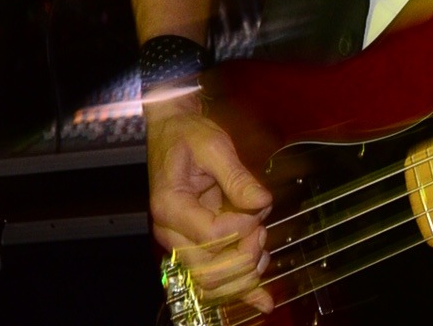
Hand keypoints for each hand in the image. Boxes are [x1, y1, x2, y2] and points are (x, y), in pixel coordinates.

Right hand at [146, 93, 273, 313]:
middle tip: (262, 228)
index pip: (212, 234)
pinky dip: (239, 293)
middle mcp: (170, 233)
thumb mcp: (214, 146)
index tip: (258, 204)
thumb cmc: (188, 136)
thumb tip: (262, 201)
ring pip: (211, 283)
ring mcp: (179, 245)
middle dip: (245, 254)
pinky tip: (263, 300)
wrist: (172, 133)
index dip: (243, 225)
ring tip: (261, 244)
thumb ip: (237, 176)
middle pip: (210, 270)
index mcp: (170, 206)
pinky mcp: (192, 249)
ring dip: (244, 274)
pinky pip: (212, 281)